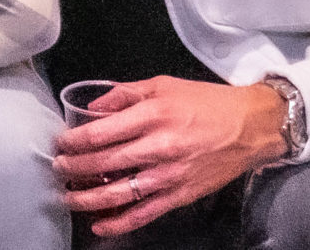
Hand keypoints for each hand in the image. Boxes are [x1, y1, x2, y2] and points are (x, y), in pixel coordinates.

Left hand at [53, 77, 285, 236]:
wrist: (251, 126)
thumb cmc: (207, 103)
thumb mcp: (163, 85)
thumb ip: (125, 94)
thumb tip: (94, 107)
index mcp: (153, 115)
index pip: (101, 132)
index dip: (74, 141)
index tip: (61, 143)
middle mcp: (159, 146)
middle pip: (105, 163)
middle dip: (75, 168)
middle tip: (58, 168)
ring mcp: (170, 174)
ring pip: (120, 192)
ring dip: (89, 198)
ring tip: (69, 196)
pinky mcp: (181, 194)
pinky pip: (145, 213)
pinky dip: (120, 222)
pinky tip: (100, 225)